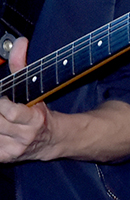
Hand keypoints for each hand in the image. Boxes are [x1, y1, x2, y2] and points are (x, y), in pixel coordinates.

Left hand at [0, 36, 129, 162]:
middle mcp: (24, 137)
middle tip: (3, 104)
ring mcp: (14, 150)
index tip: (4, 98)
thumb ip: (20, 64)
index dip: (3, 104)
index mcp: (35, 120)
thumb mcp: (34, 86)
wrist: (54, 140)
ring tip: (2, 114)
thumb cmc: (41, 110)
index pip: (11, 112)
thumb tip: (20, 41)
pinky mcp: (5, 158)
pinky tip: (1, 127)